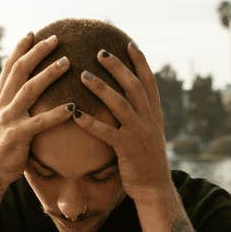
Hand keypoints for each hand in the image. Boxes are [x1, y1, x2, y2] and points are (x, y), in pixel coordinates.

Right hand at [0, 33, 74, 185]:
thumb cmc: (2, 149)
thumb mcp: (4, 122)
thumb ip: (14, 106)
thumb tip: (28, 93)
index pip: (8, 67)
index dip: (19, 49)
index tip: (32, 34)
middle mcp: (2, 105)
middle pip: (19, 71)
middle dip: (37, 52)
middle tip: (56, 39)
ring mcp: (8, 119)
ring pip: (29, 89)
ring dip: (48, 74)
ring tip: (67, 63)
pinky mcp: (17, 136)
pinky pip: (40, 122)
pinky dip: (56, 114)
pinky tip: (72, 108)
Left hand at [75, 42, 171, 199]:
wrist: (155, 187)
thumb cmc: (147, 160)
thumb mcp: (149, 133)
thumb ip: (141, 115)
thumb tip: (130, 99)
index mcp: (154, 114)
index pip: (149, 81)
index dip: (140, 62)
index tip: (129, 44)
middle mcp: (149, 119)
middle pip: (133, 85)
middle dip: (117, 67)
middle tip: (100, 52)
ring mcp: (139, 133)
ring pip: (120, 104)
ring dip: (100, 88)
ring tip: (82, 75)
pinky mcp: (127, 148)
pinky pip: (106, 132)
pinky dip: (91, 122)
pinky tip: (76, 113)